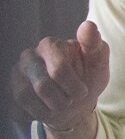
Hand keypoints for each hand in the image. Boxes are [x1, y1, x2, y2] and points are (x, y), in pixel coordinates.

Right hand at [11, 20, 109, 138]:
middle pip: (43, 84)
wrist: (74, 104)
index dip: (71, 81)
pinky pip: (23, 107)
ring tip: (65, 103)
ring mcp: (18, 74)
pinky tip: (51, 107)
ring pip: (32, 98)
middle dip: (66, 97)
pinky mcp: (12, 90)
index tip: (82, 91)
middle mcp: (29, 56)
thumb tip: (88, 25)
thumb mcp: (98, 64)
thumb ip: (95, 45)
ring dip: (56, 106)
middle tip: (78, 97)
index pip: (56, 62)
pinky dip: (44, 113)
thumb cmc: (87, 78)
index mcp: (51, 45)